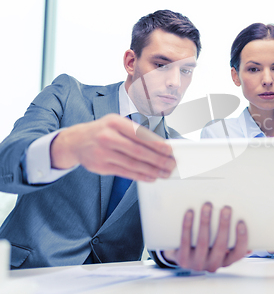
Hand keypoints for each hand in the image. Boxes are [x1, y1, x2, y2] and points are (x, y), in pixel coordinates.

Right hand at [50, 114, 174, 181]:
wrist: (76, 141)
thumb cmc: (103, 131)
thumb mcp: (116, 123)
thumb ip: (135, 132)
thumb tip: (160, 146)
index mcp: (115, 122)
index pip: (140, 134)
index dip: (157, 144)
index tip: (169, 150)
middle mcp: (108, 136)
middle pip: (138, 151)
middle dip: (158, 159)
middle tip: (171, 164)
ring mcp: (103, 153)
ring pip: (133, 164)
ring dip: (152, 170)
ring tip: (164, 172)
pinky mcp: (101, 166)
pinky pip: (125, 173)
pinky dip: (141, 176)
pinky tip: (151, 177)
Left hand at [163, 203, 248, 271]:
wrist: (183, 257)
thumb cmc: (207, 247)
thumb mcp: (221, 248)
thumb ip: (233, 240)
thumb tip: (247, 225)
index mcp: (226, 261)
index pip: (238, 253)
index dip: (242, 239)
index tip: (241, 222)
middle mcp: (213, 265)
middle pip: (220, 246)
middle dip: (224, 225)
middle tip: (226, 208)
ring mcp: (197, 263)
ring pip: (203, 242)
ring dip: (205, 222)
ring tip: (207, 206)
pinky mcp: (183, 259)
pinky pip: (185, 240)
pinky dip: (187, 226)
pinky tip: (190, 213)